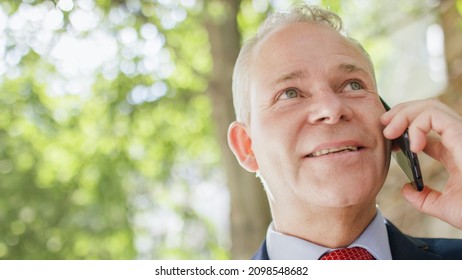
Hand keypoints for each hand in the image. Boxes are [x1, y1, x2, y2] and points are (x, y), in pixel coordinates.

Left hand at [381, 98, 461, 228]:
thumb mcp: (445, 207)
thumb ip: (425, 198)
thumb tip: (407, 189)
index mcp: (456, 153)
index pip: (430, 129)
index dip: (405, 128)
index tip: (389, 138)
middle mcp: (460, 140)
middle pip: (429, 110)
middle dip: (402, 112)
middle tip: (383, 123)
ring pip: (431, 107)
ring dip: (404, 114)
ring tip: (390, 131)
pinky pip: (435, 115)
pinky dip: (416, 124)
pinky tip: (412, 146)